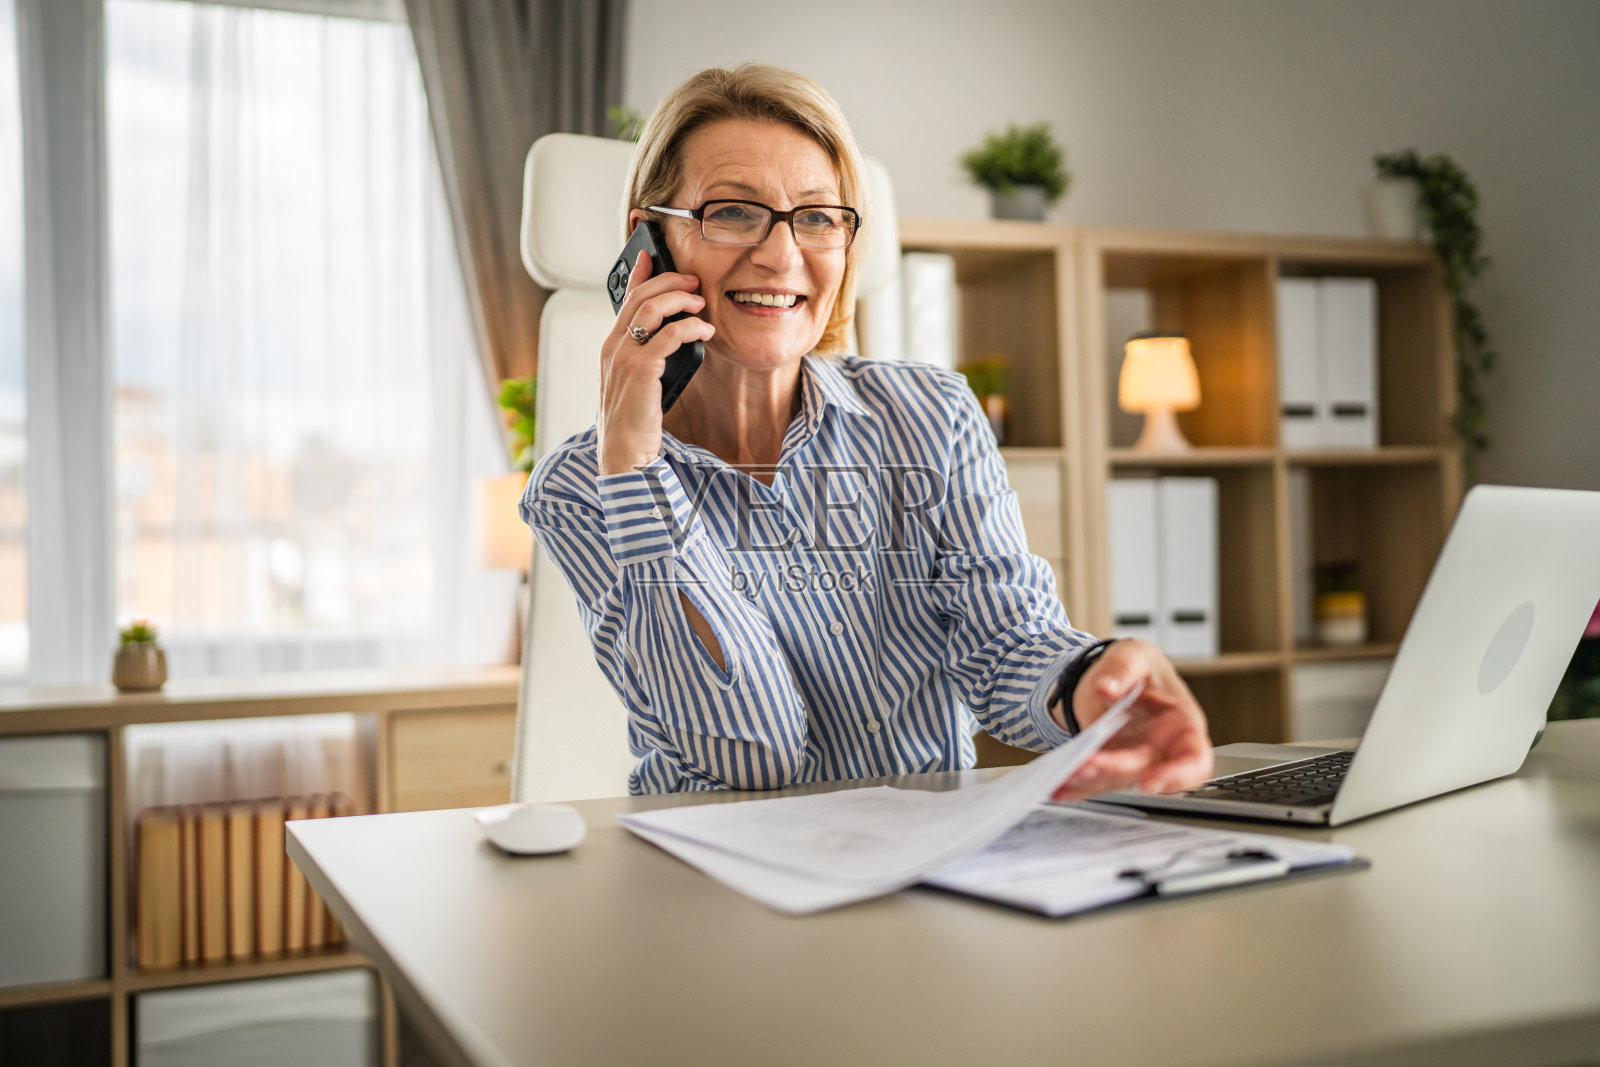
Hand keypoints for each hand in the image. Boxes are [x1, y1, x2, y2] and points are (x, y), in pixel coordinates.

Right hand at [597, 252, 715, 476]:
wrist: (623, 456)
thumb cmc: (634, 424)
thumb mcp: (636, 385)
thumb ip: (645, 359)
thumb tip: (670, 338)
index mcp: (610, 348)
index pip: (623, 300)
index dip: (638, 274)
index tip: (651, 255)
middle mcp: (612, 348)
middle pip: (639, 297)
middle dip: (668, 282)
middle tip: (693, 281)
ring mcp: (623, 358)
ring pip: (651, 309)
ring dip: (680, 300)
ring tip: (700, 303)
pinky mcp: (640, 371)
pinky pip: (668, 336)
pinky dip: (690, 327)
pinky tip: (705, 331)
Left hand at [1051, 639, 1213, 801]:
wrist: (1113, 675)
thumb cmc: (1139, 668)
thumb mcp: (1135, 655)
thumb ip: (1123, 667)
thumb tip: (1107, 686)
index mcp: (1182, 725)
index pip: (1193, 760)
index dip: (1177, 776)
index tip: (1150, 783)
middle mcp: (1160, 749)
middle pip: (1144, 772)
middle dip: (1115, 771)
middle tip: (1088, 764)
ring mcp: (1132, 760)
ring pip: (1115, 780)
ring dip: (1090, 781)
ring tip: (1066, 773)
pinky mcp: (1107, 764)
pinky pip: (1093, 781)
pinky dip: (1075, 786)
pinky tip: (1058, 787)